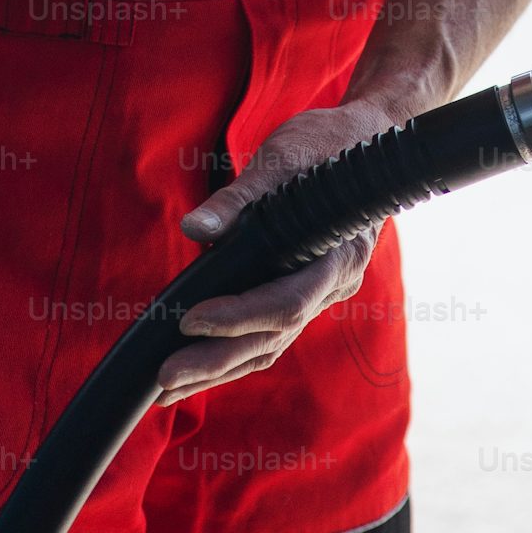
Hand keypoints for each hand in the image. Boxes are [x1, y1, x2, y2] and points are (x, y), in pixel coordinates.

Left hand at [160, 100, 395, 402]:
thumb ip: (241, 198)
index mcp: (338, 254)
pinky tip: (197, 369)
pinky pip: (270, 335)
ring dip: (219, 370)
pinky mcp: (303, 292)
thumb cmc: (327, 145)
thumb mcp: (284, 160)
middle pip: (275, 337)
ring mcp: (321, 292)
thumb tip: (195, 229)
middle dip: (216, 361)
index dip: (238, 317)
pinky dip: (232, 354)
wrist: (366, 142)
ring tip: (169, 389)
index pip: (287, 302)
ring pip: (271, 345)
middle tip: (165, 378)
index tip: (190, 320)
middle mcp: (335, 283)